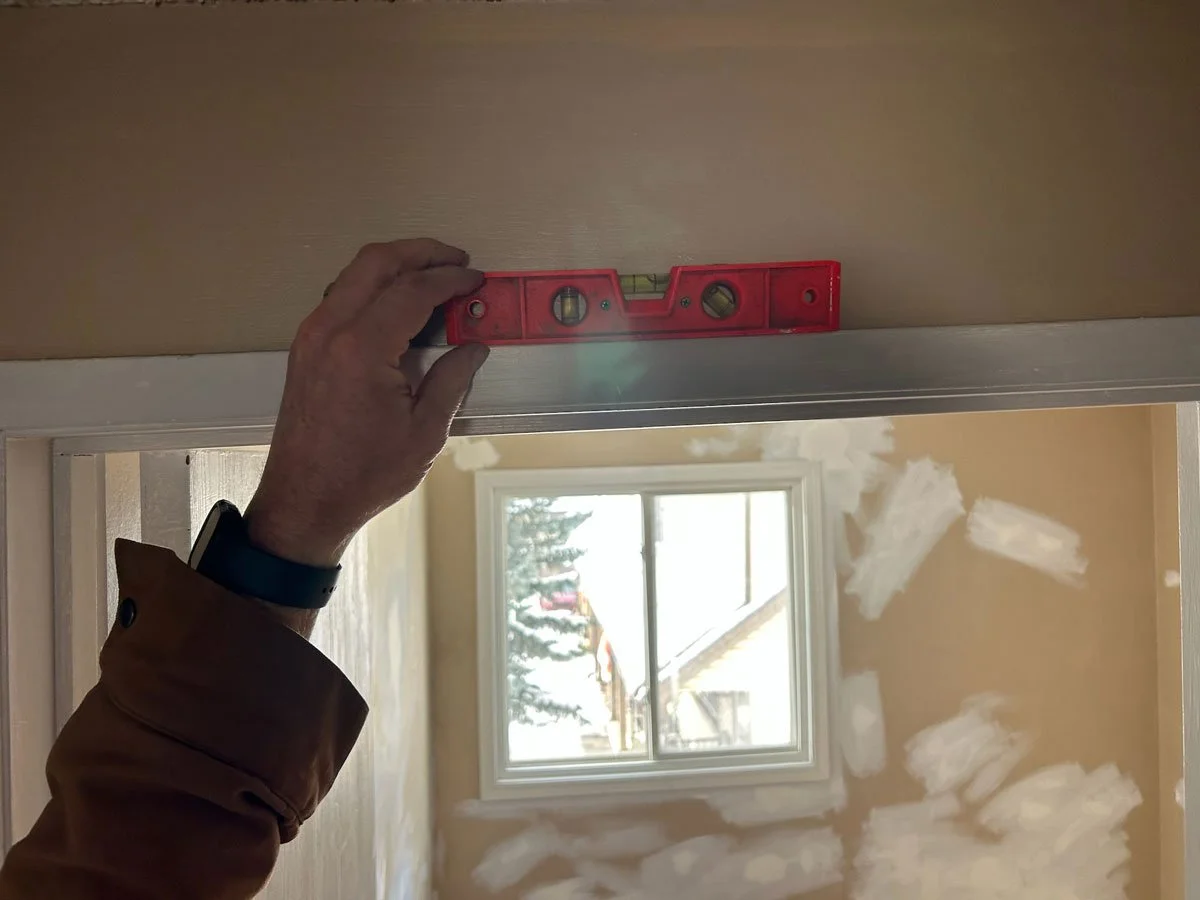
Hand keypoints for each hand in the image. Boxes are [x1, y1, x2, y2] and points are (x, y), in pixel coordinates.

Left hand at [244, 239, 488, 568]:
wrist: (304, 502)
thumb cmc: (363, 474)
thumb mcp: (424, 432)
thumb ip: (451, 380)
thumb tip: (474, 348)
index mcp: (362, 348)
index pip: (413, 290)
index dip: (449, 280)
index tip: (476, 279)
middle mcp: (331, 330)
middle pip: (377, 262)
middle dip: (421, 252)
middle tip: (456, 260)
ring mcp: (312, 336)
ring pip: (355, 274)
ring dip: (395, 266)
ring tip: (432, 276)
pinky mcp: (306, 348)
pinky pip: (341, 296)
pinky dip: (374, 286)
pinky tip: (399, 303)